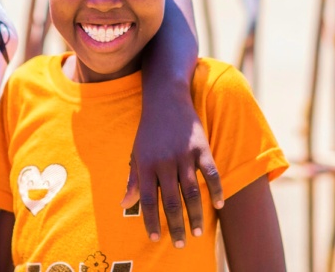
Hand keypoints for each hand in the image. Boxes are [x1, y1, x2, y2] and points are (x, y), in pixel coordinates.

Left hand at [121, 94, 222, 247]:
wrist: (166, 99)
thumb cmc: (149, 130)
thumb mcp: (136, 152)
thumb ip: (133, 179)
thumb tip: (124, 204)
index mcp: (146, 163)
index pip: (148, 199)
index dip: (151, 220)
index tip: (155, 238)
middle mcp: (165, 161)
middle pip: (171, 201)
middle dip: (175, 225)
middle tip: (179, 243)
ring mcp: (184, 155)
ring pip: (192, 192)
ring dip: (195, 215)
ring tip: (196, 232)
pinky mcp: (201, 148)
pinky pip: (211, 174)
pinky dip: (216, 191)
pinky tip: (218, 205)